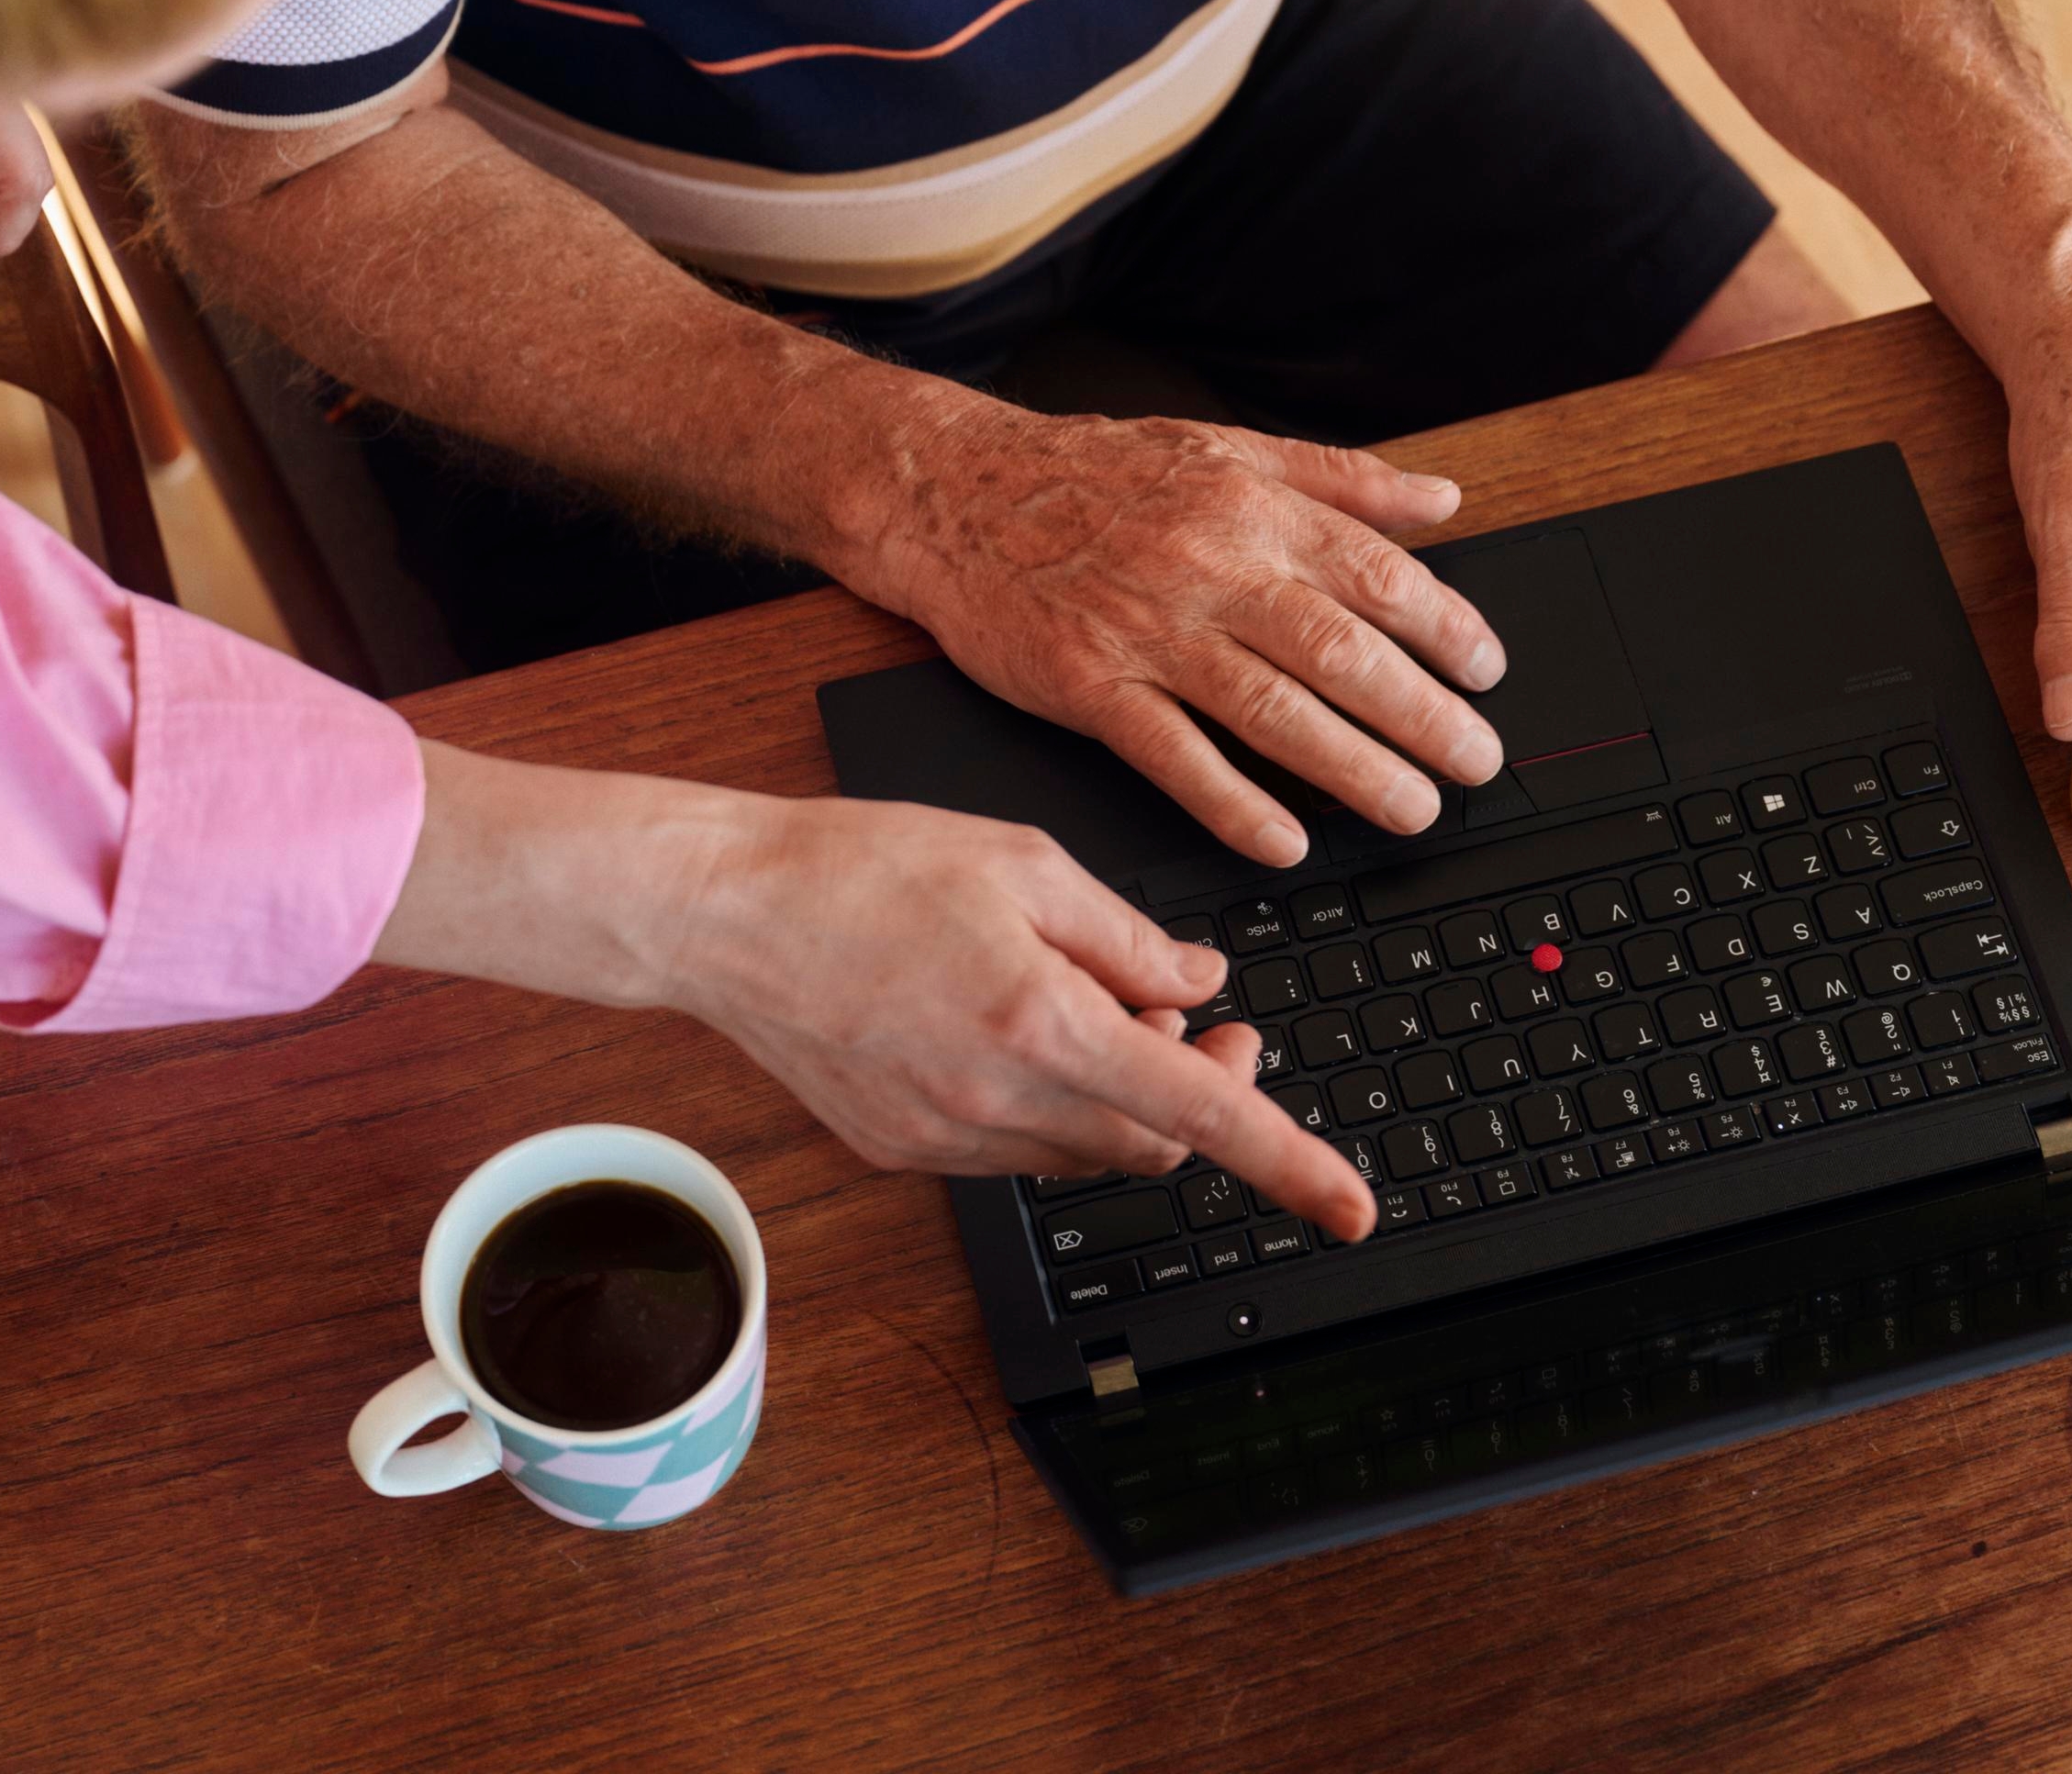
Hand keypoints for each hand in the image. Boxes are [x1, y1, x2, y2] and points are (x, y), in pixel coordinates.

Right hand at [374, 748, 1375, 1238]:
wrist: (721, 913)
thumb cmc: (860, 868)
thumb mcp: (1026, 863)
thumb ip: (1128, 935)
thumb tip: (1196, 980)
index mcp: (1042, 1025)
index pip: (1202, 1115)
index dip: (1292, 1165)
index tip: (1350, 1208)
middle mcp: (997, 1103)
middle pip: (1155, 1143)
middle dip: (1203, 1090)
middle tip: (1195, 1013)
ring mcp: (946, 1140)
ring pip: (1088, 1152)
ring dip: (1124, 1094)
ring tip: (1091, 1000)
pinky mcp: (905, 1150)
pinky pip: (1018, 1151)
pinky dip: (1052, 1105)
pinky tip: (1020, 1032)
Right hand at [835, 398, 1510, 867]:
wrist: (954, 493)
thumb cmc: (1092, 475)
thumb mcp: (1224, 446)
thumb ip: (1339, 478)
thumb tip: (1441, 499)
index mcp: (1252, 510)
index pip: (1377, 575)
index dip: (1445, 629)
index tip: (1486, 673)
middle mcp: (1210, 569)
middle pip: (1340, 653)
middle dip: (1422, 715)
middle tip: (1476, 762)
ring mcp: (1148, 632)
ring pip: (1272, 711)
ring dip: (1354, 769)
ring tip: (1412, 809)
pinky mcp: (1089, 687)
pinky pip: (1174, 756)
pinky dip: (1234, 804)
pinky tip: (1287, 841)